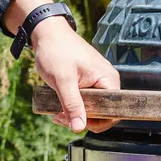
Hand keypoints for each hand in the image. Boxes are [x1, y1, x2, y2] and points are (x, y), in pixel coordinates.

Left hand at [3, 0, 119, 133]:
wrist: (46, 33)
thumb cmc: (56, 51)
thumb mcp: (63, 81)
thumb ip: (72, 105)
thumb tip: (78, 127)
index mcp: (108, 79)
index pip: (113, 111)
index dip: (96, 122)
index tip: (75, 121)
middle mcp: (106, 81)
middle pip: (101, 112)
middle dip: (80, 119)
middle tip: (60, 116)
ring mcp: (97, 81)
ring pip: (90, 108)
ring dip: (73, 114)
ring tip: (56, 111)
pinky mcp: (87, 81)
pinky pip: (84, 101)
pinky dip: (71, 106)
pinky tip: (58, 106)